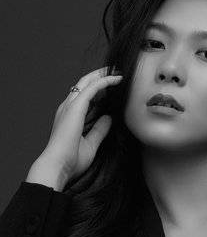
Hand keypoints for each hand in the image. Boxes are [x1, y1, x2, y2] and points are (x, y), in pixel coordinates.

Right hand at [40, 66, 122, 183]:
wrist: (58, 166)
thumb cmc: (70, 160)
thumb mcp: (90, 144)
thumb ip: (99, 130)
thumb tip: (108, 118)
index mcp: (69, 116)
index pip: (83, 96)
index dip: (96, 88)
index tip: (111, 85)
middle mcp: (67, 108)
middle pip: (83, 84)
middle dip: (99, 76)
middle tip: (114, 72)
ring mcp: (70, 106)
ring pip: (87, 82)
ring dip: (102, 75)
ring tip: (117, 71)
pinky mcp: (75, 107)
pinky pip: (92, 88)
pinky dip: (105, 81)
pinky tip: (116, 79)